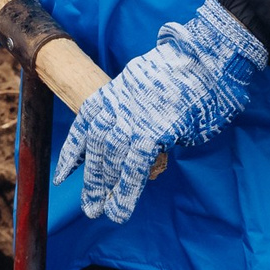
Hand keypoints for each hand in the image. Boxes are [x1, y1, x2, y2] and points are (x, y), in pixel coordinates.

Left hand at [57, 0, 264, 224]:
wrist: (206, 56)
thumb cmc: (186, 66)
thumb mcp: (149, 79)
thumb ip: (138, 104)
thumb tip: (141, 131)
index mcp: (114, 91)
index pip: (85, 125)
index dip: (73, 153)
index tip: (63, 175)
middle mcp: (117, 105)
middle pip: (97, 147)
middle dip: (91, 179)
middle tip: (89, 206)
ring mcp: (133, 119)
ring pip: (111, 160)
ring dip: (104, 190)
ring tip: (101, 212)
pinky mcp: (153, 132)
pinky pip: (134, 168)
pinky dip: (126, 192)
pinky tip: (120, 210)